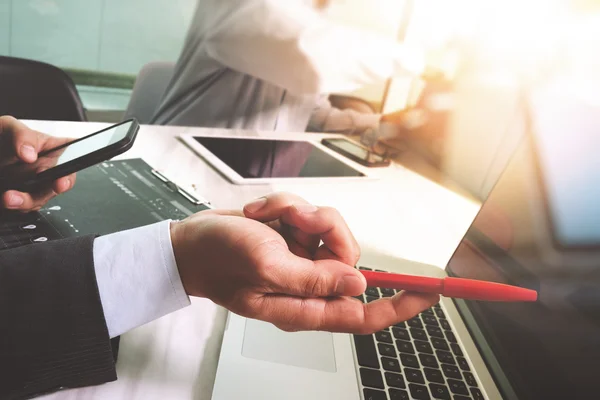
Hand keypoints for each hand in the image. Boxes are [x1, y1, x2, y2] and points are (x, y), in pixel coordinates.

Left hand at [0, 116, 75, 211]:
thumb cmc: (1, 135)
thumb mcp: (10, 127)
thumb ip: (23, 136)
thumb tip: (30, 155)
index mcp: (53, 149)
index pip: (73, 161)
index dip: (70, 173)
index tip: (61, 182)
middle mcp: (47, 168)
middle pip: (59, 185)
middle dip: (50, 191)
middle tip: (40, 191)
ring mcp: (34, 184)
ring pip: (40, 199)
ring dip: (27, 202)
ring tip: (9, 198)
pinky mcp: (20, 196)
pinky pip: (24, 207)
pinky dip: (16, 206)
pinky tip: (5, 199)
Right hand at [170, 192, 438, 333]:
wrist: (191, 241)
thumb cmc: (218, 259)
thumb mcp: (264, 266)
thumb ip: (313, 280)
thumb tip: (357, 282)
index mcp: (303, 305)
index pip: (362, 313)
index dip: (398, 306)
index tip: (427, 292)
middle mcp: (308, 284)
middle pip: (349, 257)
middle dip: (327, 230)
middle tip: (296, 222)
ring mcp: (303, 259)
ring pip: (332, 230)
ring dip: (301, 214)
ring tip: (270, 217)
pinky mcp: (295, 239)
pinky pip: (312, 215)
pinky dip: (289, 206)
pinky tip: (265, 213)